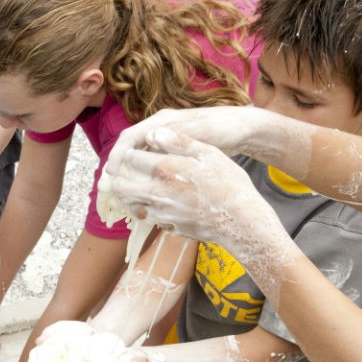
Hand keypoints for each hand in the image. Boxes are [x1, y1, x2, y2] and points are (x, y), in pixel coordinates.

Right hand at [105, 106, 279, 178]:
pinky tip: (142, 189)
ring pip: (137, 156)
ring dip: (128, 173)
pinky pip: (149, 162)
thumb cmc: (223, 127)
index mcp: (162, 121)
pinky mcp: (172, 150)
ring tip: (120, 191)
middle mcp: (159, 129)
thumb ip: (177, 135)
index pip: (130, 137)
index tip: (112, 173)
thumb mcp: (201, 132)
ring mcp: (165, 139)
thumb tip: (151, 138)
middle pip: (129, 147)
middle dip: (117, 167)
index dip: (118, 155)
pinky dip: (142, 174)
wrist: (242, 128)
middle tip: (107, 187)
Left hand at [107, 129, 278, 240]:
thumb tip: (153, 134)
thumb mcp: (208, 153)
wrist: (241, 220)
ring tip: (135, 189)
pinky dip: (146, 210)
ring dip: (129, 197)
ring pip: (131, 204)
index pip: (132, 158)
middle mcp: (157, 192)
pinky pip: (148, 217)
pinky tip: (156, 204)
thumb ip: (178, 142)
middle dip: (119, 179)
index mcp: (165, 169)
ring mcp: (161, 212)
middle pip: (122, 186)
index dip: (130, 154)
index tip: (133, 154)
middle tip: (123, 175)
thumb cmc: (228, 183)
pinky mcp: (167, 227)